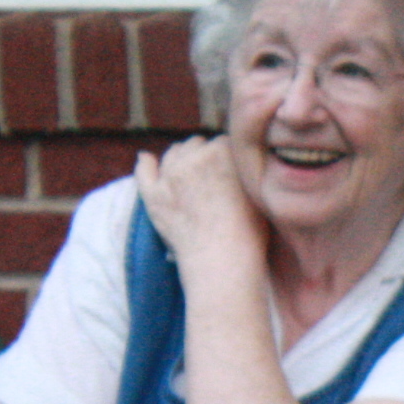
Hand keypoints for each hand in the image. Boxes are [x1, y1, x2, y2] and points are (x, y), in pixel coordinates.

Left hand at [134, 137, 265, 272]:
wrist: (224, 262)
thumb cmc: (251, 233)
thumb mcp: (259, 191)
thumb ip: (246, 168)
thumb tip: (233, 158)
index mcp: (224, 151)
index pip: (224, 142)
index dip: (229, 156)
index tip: (234, 170)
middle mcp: (194, 156)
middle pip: (197, 144)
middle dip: (204, 155)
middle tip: (214, 176)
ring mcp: (170, 174)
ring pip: (173, 153)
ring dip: (181, 158)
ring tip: (190, 175)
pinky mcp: (153, 195)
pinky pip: (144, 170)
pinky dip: (146, 163)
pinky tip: (147, 160)